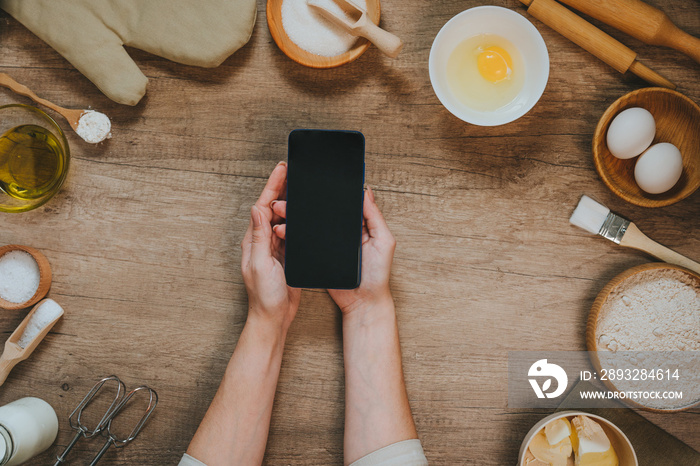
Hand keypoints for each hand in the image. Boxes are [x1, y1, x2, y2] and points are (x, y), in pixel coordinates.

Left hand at [241, 162, 300, 331]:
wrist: (274, 318)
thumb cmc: (265, 296)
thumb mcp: (260, 264)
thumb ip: (259, 237)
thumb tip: (257, 209)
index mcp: (254, 240)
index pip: (263, 206)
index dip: (273, 186)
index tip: (282, 169)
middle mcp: (263, 241)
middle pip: (273, 208)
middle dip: (282, 188)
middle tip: (294, 170)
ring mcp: (275, 248)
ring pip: (284, 218)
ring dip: (291, 201)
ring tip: (301, 185)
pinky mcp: (287, 256)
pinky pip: (293, 232)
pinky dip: (298, 219)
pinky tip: (306, 212)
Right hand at [272, 186, 395, 315]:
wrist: (362, 301)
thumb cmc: (377, 274)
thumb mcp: (383, 241)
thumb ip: (375, 217)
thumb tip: (366, 191)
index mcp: (358, 224)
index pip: (342, 202)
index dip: (329, 191)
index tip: (313, 181)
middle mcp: (342, 231)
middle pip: (321, 211)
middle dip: (304, 203)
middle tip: (288, 198)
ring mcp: (329, 243)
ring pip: (310, 224)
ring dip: (294, 217)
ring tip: (282, 212)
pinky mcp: (319, 254)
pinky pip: (305, 241)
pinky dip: (293, 234)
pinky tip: (284, 230)